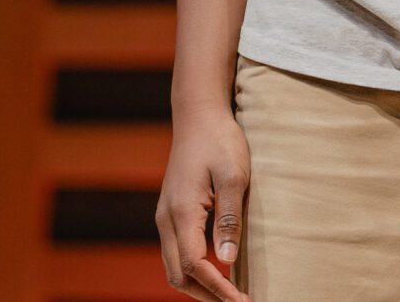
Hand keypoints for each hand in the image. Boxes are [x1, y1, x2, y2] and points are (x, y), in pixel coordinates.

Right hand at [155, 108, 252, 301]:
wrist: (198, 115)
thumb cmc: (220, 141)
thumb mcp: (234, 175)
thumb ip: (229, 219)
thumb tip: (227, 261)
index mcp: (181, 213)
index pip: (194, 266)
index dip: (218, 289)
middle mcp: (166, 220)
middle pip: (178, 275)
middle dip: (207, 295)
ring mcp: (165, 217)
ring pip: (174, 266)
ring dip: (200, 285)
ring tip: (231, 293)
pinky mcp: (171, 213)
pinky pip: (177, 252)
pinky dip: (195, 269)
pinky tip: (219, 270)